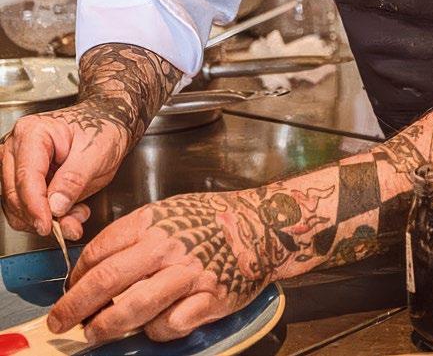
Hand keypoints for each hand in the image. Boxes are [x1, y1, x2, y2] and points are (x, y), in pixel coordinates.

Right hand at [0, 102, 130, 239]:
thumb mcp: (97, 151)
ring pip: (17, 207)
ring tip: (77, 214)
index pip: (25, 176)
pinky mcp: (25, 181)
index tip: (48, 225)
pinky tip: (70, 211)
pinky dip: (46, 218)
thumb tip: (55, 206)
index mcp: (33, 132)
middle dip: (42, 216)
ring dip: (46, 219)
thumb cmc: (103, 128)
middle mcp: (18, 148)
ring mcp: (18, 165)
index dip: (35, 205)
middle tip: (72, 225)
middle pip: (15, 194)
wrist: (108, 124)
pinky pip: (26, 209)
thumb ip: (75, 178)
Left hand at [47, 193, 268, 343]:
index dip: (76, 275)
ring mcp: (189, 274)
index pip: (100, 250)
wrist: (260, 224)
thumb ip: (137, 233)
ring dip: (106, 326)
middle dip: (75, 306)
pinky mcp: (209, 299)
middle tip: (60, 322)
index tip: (70, 288)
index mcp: (154, 222)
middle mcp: (168, 246)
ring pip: (133, 308)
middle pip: (107, 280)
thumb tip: (97, 262)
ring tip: (94, 333)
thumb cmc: (213, 218)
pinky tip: (153, 326)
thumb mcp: (170, 210)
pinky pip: (169, 325)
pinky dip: (155, 331)